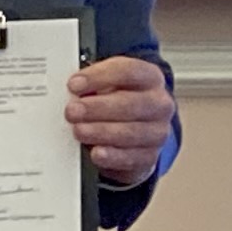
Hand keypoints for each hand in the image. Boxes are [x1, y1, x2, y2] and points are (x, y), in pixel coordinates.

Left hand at [69, 54, 177, 189]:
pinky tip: (97, 153)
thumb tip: (72, 91)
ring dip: (100, 131)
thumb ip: (94, 84)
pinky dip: (112, 156)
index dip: (99, 78)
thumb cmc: (119, 101)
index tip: (74, 84)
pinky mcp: (149, 157)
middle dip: (97, 108)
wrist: (137, 131)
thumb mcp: (108, 84)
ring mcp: (157, 132)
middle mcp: (159, 104)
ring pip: (130, 132)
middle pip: (130, 104)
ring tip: (78, 130)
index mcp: (150, 78)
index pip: (129, 72)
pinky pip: (131, 158)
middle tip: (73, 110)